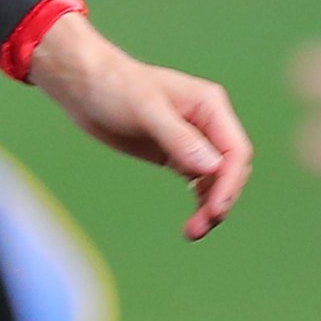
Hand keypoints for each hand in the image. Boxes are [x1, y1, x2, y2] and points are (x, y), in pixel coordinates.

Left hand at [28, 14, 254, 239]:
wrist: (85, 88)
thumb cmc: (115, 88)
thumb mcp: (146, 110)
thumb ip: (180, 138)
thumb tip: (211, 168)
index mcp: (210, 106)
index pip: (235, 150)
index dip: (230, 182)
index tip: (215, 210)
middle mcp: (208, 124)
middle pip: (230, 170)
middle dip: (220, 199)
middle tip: (199, 228)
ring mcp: (194, 141)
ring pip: (216, 181)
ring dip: (210, 207)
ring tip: (192, 232)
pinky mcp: (177, 155)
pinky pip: (199, 184)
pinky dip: (198, 203)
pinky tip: (190, 223)